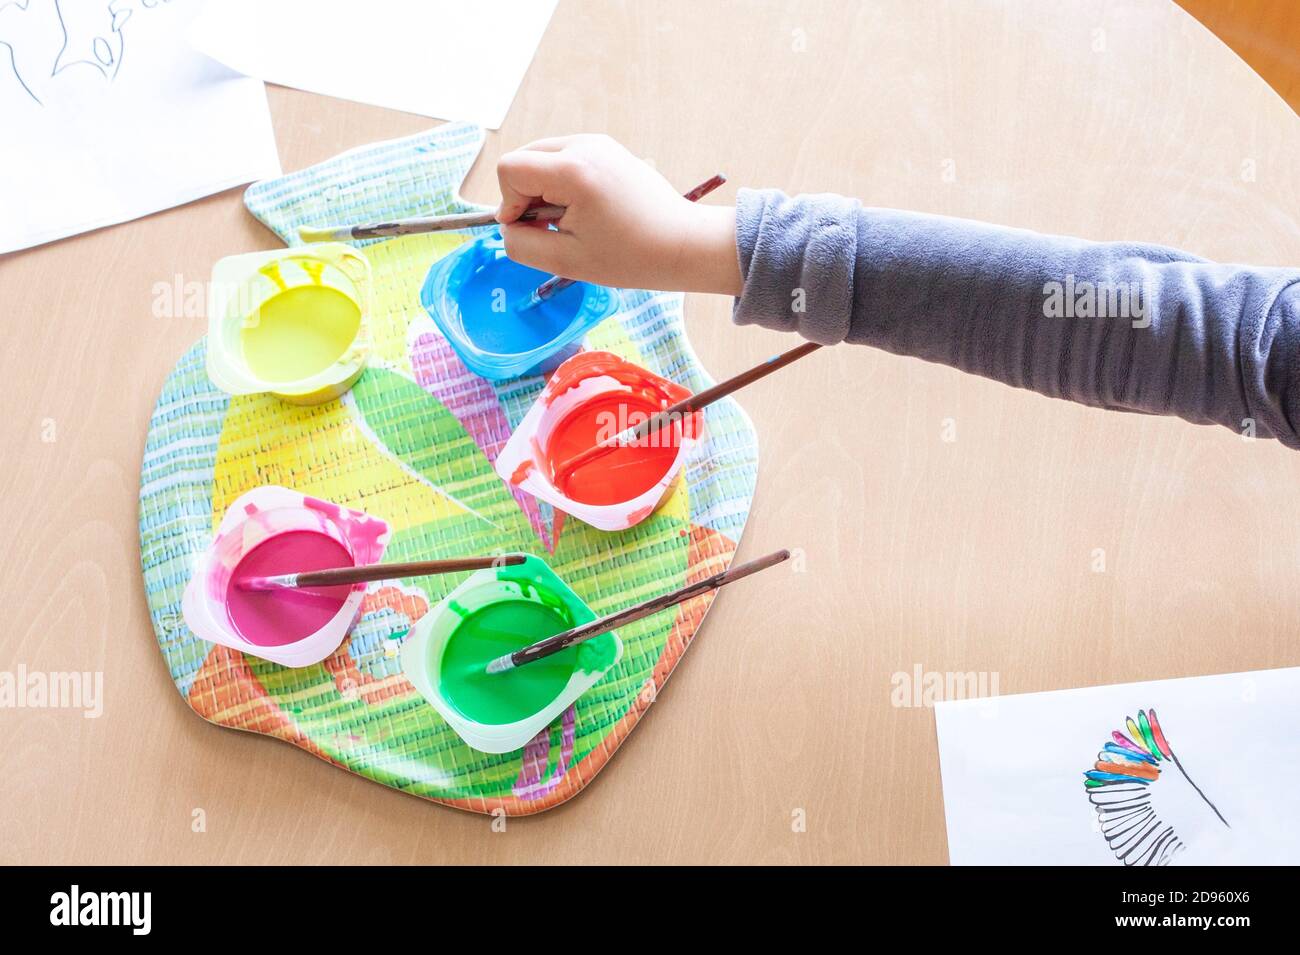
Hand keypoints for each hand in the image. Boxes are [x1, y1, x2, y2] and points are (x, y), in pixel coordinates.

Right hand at [496, 134, 740, 294]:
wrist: (683, 244)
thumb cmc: (630, 258)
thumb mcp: (566, 261)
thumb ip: (522, 244)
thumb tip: (508, 225)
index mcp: (573, 170)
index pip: (510, 169)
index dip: (510, 203)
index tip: (533, 229)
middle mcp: (585, 145)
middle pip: (524, 158)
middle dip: (526, 194)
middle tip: (555, 227)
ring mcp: (599, 142)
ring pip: (543, 157)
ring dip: (544, 189)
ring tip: (573, 219)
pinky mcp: (609, 148)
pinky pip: (565, 158)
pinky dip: (563, 182)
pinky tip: (587, 209)